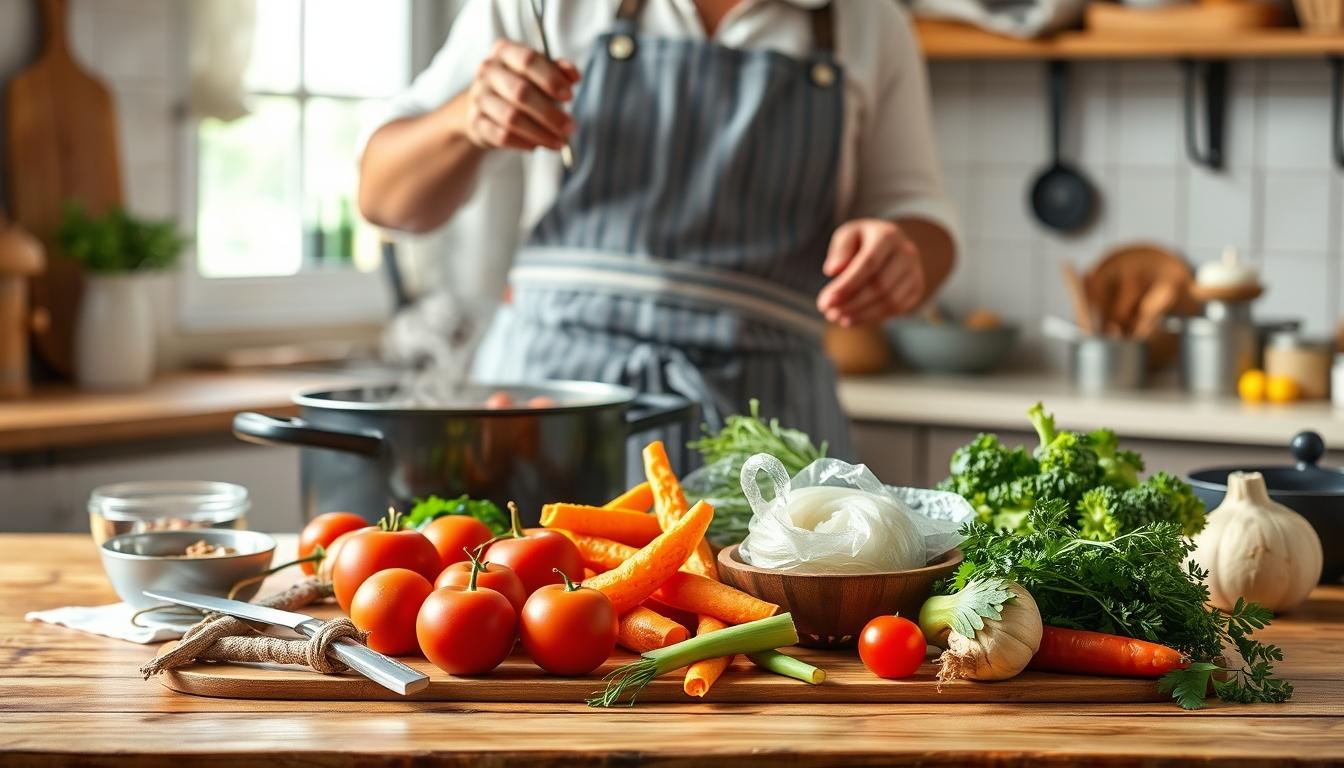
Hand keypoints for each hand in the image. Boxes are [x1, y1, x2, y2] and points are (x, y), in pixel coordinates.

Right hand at [465, 39, 579, 151]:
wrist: (484, 106)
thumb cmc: (519, 84)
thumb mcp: (540, 72)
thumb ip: (559, 71)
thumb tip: (574, 75)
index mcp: (505, 51)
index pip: (528, 60)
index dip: (551, 79)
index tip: (569, 96)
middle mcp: (488, 70)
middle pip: (520, 92)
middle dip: (549, 113)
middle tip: (570, 127)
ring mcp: (479, 96)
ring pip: (511, 117)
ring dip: (539, 133)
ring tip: (559, 142)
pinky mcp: (475, 121)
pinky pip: (501, 135)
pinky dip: (522, 142)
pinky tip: (536, 146)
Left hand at [816, 219, 924, 326]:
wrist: (892, 245)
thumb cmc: (863, 240)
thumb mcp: (848, 235)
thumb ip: (839, 250)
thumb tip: (832, 270)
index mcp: (888, 235)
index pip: (869, 264)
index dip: (847, 285)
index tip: (826, 302)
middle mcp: (906, 253)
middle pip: (880, 285)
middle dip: (852, 303)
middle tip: (828, 312)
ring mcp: (914, 271)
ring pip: (890, 301)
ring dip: (861, 313)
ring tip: (837, 317)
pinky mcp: (916, 288)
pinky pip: (896, 308)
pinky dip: (872, 317)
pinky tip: (852, 318)